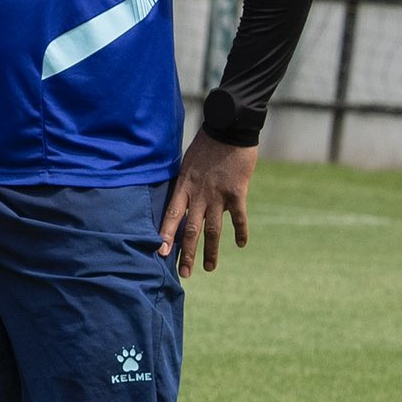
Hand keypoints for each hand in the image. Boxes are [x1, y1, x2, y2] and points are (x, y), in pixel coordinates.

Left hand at [157, 130, 257, 277]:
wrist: (229, 127)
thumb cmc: (207, 144)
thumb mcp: (187, 163)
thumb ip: (187, 184)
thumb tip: (185, 201)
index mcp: (184, 186)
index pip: (171, 215)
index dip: (166, 235)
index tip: (160, 253)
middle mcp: (199, 194)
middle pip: (190, 230)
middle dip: (186, 253)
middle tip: (184, 273)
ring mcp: (218, 195)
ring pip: (212, 230)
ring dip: (210, 251)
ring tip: (208, 268)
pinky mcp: (237, 192)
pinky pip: (239, 217)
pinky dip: (240, 232)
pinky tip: (240, 244)